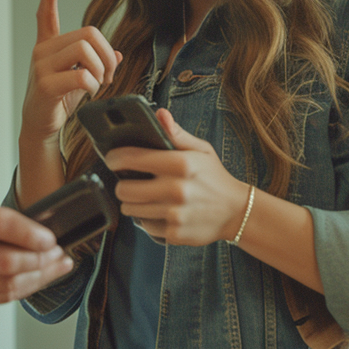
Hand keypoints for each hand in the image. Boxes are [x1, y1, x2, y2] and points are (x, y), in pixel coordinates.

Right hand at [0, 203, 73, 307]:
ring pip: (10, 285)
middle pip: (9, 263)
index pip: (1, 225)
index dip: (30, 233)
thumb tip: (36, 232)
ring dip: (40, 277)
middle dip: (41, 261)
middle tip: (58, 254)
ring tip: (57, 267)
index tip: (50, 238)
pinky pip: (1, 297)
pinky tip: (37, 280)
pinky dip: (24, 289)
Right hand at [20, 0, 121, 143]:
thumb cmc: (59, 101)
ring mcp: (41, 66)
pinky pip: (80, 76)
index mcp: (49, 47)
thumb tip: (119, 55)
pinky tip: (89, 93)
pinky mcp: (45, 84)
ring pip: (84, 50)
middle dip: (106, 55)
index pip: (46, 16)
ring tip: (98, 84)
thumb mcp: (78, 79)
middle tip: (108, 75)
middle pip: (87, 34)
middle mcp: (43, 51)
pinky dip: (92, 85)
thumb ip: (95, 64)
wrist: (40, 126)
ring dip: (100, 69)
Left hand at [107, 109, 250, 244]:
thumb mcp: (201, 150)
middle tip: (130, 182)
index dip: (115, 158)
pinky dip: (148, 219)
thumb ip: (177, 134)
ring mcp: (174, 214)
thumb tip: (160, 114)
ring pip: (130, 209)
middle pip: (123, 189)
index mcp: (180, 164)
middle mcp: (175, 189)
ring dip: (134, 202)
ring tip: (146, 197)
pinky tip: (160, 212)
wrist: (236, 212)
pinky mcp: (174, 233)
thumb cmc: (215, 178)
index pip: (132, 158)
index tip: (112, 159)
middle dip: (123, 184)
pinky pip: (144, 226)